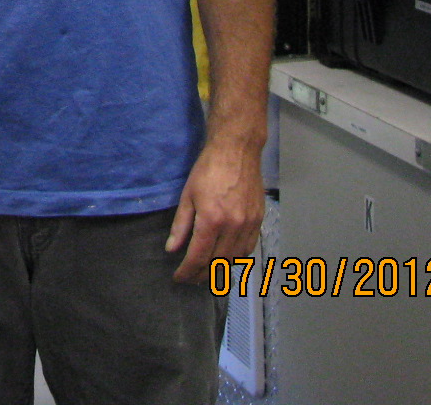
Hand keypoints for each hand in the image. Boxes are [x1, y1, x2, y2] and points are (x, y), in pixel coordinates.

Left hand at [166, 136, 264, 282]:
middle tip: (191, 279)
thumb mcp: (187, 195)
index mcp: (212, 220)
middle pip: (218, 263)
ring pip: (235, 259)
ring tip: (207, 273)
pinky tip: (227, 260)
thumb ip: (181, 225)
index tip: (179, 278)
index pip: (198, 257)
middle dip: (202, 275)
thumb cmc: (208, 169)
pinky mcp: (259, 220)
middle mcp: (233, 226)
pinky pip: (248, 248)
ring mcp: (249, 224)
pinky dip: (236, 258)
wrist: (237, 150)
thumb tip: (172, 249)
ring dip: (220, 270)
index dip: (187, 271)